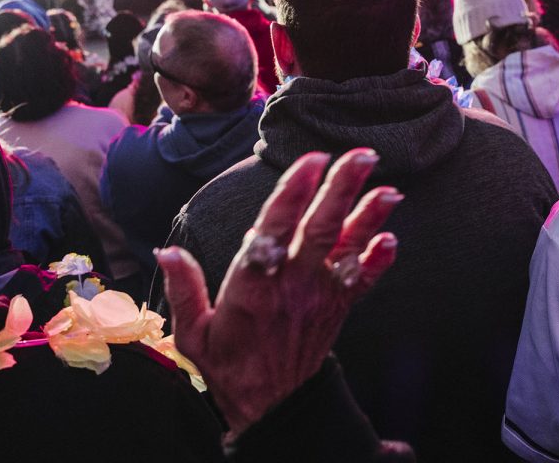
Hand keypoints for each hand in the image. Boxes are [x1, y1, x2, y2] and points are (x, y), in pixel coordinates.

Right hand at [156, 149, 401, 436]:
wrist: (272, 404)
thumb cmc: (229, 362)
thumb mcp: (193, 332)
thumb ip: (184, 287)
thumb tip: (167, 250)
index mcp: (252, 288)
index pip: (273, 230)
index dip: (292, 193)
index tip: (309, 159)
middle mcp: (291, 286)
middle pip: (319, 229)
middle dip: (341, 189)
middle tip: (360, 155)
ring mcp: (319, 296)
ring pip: (346, 248)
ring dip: (369, 216)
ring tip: (388, 188)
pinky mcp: (337, 307)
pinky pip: (361, 281)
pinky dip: (378, 261)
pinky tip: (391, 239)